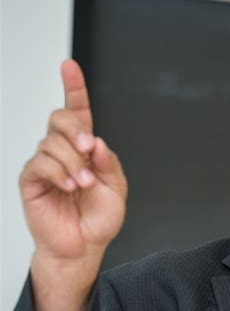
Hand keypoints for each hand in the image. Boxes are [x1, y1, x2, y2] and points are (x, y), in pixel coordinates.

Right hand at [19, 60, 127, 310]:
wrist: (84, 244)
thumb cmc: (99, 217)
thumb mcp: (116, 187)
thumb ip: (108, 161)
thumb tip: (95, 140)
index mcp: (85, 149)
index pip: (78, 112)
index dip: (74, 88)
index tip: (69, 66)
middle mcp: (64, 151)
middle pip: (61, 117)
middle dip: (76, 129)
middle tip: (89, 149)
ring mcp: (46, 164)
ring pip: (52, 141)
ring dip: (73, 161)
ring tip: (83, 184)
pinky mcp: (32, 179)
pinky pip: (41, 163)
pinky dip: (59, 172)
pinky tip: (70, 186)